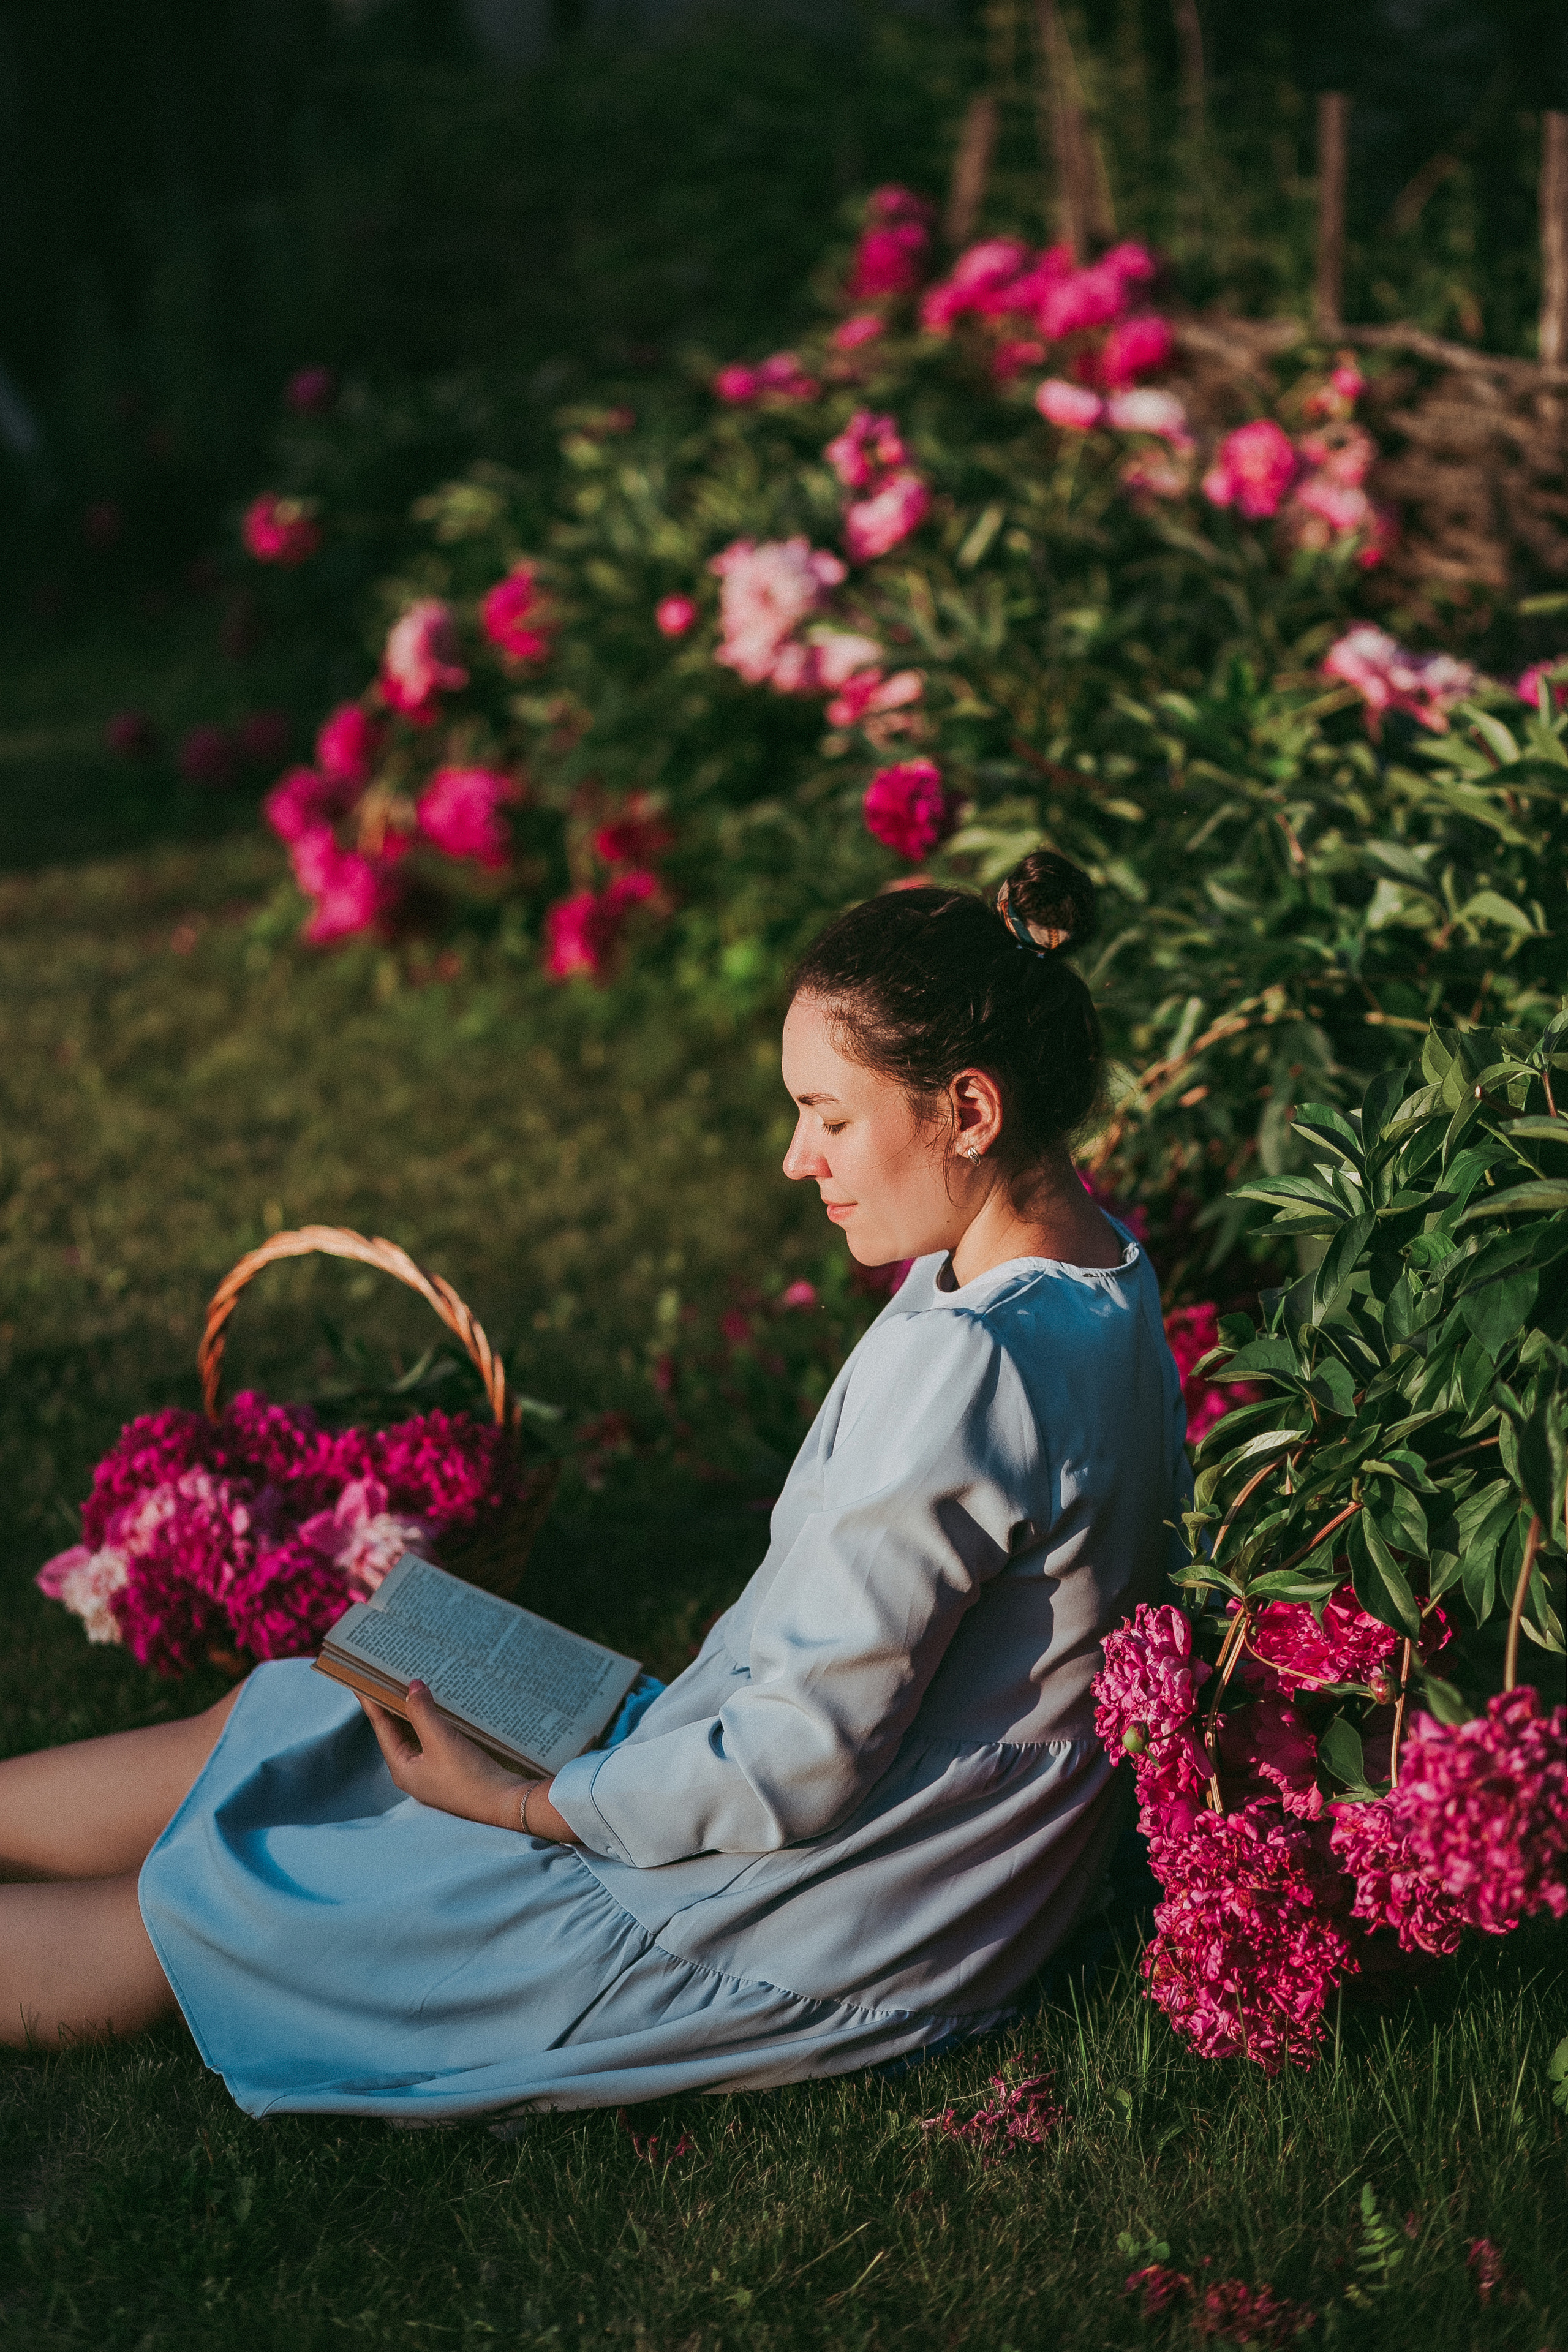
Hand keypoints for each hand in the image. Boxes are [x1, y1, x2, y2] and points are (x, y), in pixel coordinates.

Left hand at [358, 1683, 578, 1841]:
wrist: (503, 1802)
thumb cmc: (468, 1777)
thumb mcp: (441, 1740)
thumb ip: (422, 1712)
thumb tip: (412, 1686)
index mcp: (402, 1767)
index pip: (381, 1727)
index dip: (372, 1701)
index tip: (361, 1678)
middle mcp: (412, 1770)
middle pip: (396, 1730)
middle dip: (392, 1703)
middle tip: (386, 1675)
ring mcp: (431, 1770)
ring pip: (415, 1733)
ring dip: (413, 1710)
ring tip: (410, 1683)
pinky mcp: (450, 1767)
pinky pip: (433, 1737)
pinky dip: (432, 1719)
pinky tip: (438, 1705)